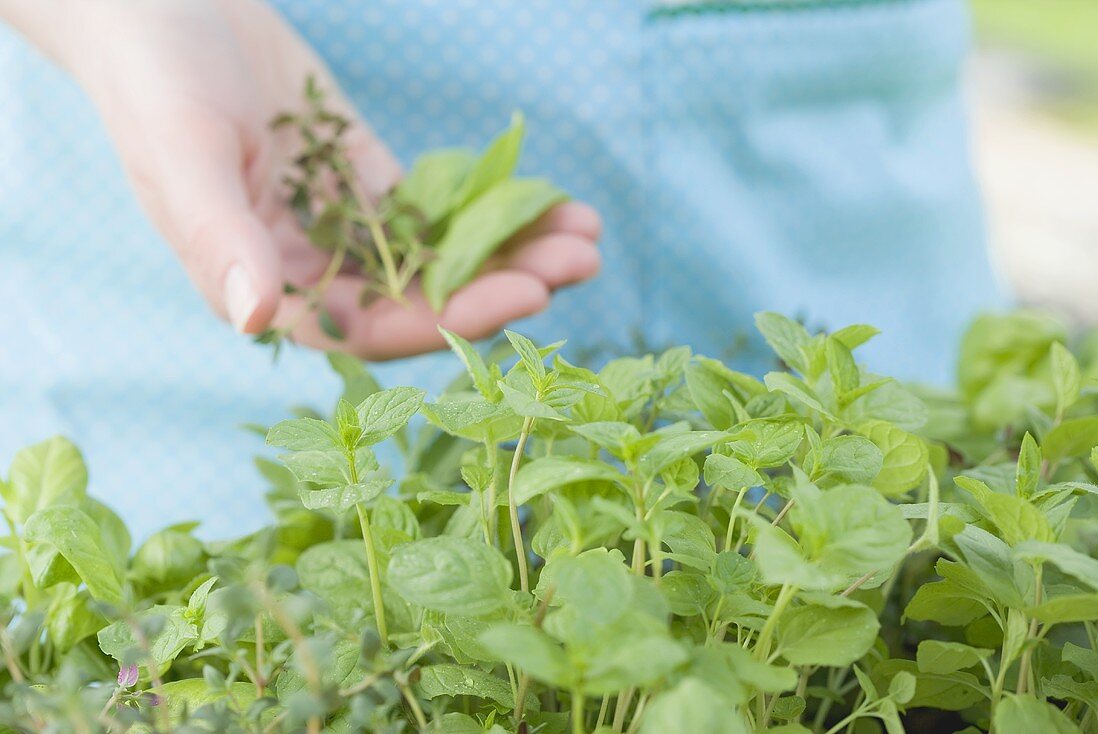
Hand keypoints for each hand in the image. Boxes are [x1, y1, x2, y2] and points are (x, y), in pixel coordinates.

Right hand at [26, 0, 600, 358]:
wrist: (159, 2)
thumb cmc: (153, 76)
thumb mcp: (181, 152)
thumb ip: (219, 237)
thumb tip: (256, 318)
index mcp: (263, 284)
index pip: (369, 327)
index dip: (447, 322)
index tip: (523, 297)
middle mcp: (311, 268)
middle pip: (421, 300)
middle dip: (502, 287)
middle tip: (579, 264)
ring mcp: (345, 226)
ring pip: (440, 258)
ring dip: (511, 252)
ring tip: (586, 236)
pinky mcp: (369, 181)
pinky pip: (439, 207)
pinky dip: (492, 208)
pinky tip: (552, 200)